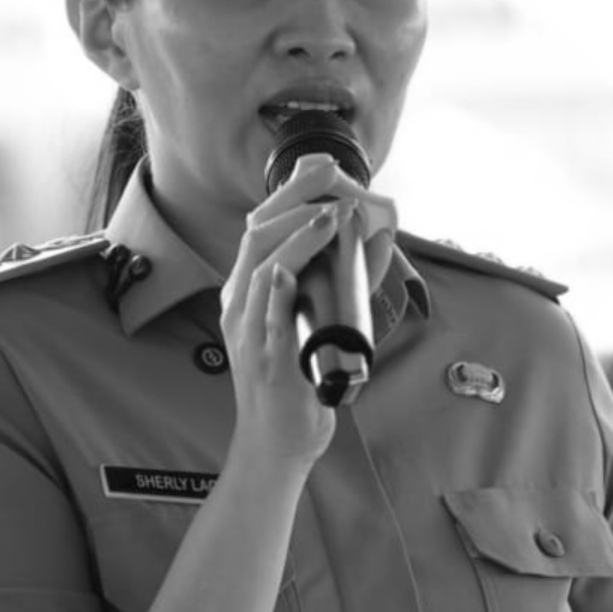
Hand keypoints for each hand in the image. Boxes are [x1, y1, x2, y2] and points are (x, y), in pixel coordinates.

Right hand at [220, 155, 397, 472]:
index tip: (321, 168)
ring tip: (330, 217)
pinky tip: (289, 271)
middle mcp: (239, 306)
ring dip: (296, 239)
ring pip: (260, 270)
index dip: (289, 193)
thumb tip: (372, 239)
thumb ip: (336, 282)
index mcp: (246, 293)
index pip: (259, 227)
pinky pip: (264, 320)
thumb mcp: (311, 323)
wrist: (277, 444)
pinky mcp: (264, 361)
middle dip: (293, 200)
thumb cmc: (294, 385)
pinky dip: (275, 292)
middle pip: (256, 236)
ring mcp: (249, 333)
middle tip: (330, 179)